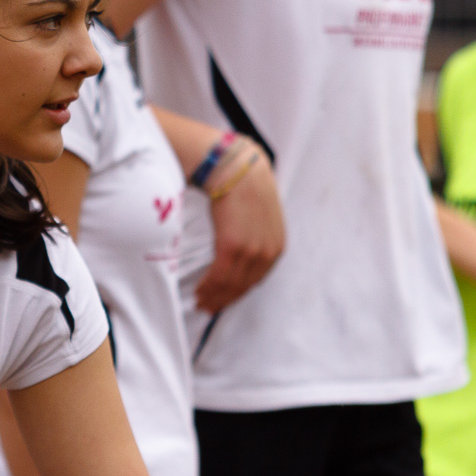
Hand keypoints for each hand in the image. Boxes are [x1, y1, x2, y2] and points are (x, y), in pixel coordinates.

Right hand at [196, 151, 283, 312]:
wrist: (237, 168)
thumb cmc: (245, 186)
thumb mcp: (262, 215)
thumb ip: (257, 235)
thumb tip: (241, 247)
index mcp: (276, 247)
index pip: (256, 280)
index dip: (238, 292)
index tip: (224, 299)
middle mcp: (267, 253)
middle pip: (243, 287)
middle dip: (224, 300)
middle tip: (208, 307)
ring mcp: (251, 251)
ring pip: (230, 285)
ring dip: (213, 297)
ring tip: (200, 301)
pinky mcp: (232, 246)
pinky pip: (219, 275)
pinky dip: (208, 287)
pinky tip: (199, 291)